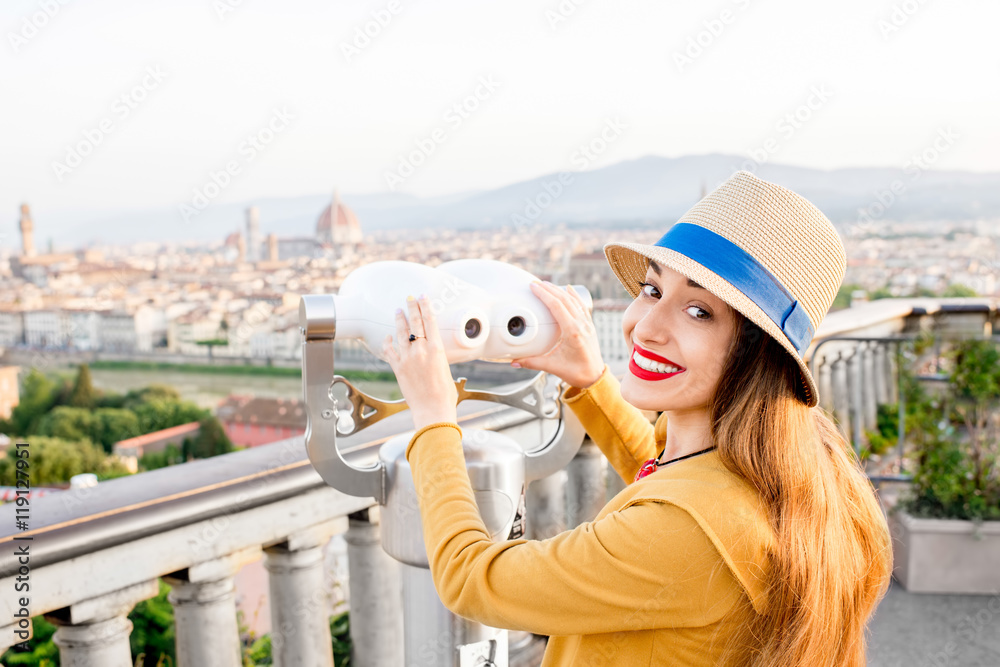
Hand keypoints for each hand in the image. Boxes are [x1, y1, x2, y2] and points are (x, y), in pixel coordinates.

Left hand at [381, 294, 458, 431]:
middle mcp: (421, 350)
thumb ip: (435, 356)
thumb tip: (429, 350)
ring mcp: (408, 358)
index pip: (430, 321)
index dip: (425, 306)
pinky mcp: (398, 368)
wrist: (432, 409)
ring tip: (398, 311)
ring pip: (401, 333)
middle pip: (415, 323)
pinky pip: (390, 351)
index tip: (422, 297)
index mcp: (437, 349)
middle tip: (409, 297)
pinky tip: (388, 337)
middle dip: (412, 307)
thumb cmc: (444, 393)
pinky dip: (388, 342)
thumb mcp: (445, 368)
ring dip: (399, 320)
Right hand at [511, 281, 605, 388]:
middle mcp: (581, 324)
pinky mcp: (589, 326)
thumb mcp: (552, 366)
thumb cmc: (577, 372)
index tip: (533, 287)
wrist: (595, 377)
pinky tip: (569, 289)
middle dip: (549, 289)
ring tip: (547, 284)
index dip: (544, 294)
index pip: (557, 306)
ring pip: (573, 301)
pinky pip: (581, 306)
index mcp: (572, 331)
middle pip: (564, 300)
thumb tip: (514, 361)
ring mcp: (587, 324)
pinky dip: (574, 296)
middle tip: (536, 283)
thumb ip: (531, 363)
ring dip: (559, 291)